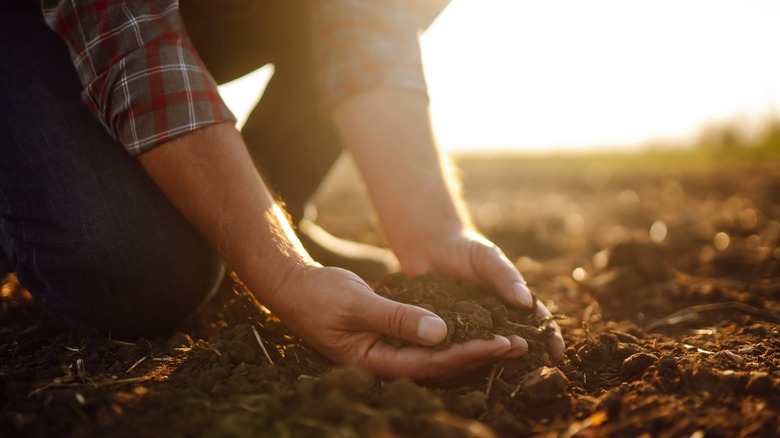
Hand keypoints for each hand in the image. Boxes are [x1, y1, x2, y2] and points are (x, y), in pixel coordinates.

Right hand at [264, 264, 528, 379]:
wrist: (295, 289)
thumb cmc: (320, 296)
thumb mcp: (358, 304)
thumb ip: (397, 318)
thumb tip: (441, 333)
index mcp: (376, 362)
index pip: (433, 364)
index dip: (470, 354)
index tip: (502, 342)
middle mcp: (386, 363)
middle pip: (442, 367)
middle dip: (480, 355)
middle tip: (520, 345)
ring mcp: (389, 352)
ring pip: (438, 357)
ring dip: (472, 347)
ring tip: (508, 340)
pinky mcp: (390, 339)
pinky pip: (428, 343)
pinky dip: (453, 336)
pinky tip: (475, 328)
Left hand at [396, 227, 565, 361]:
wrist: (428, 246)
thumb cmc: (465, 248)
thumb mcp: (487, 257)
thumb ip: (505, 276)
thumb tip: (526, 302)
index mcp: (511, 301)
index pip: (536, 321)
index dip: (549, 337)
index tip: (556, 353)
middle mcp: (495, 318)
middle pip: (516, 341)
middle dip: (528, 358)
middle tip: (536, 374)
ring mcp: (472, 327)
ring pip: (488, 349)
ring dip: (497, 362)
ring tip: (506, 376)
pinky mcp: (448, 331)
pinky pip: (459, 347)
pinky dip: (465, 359)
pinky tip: (467, 369)